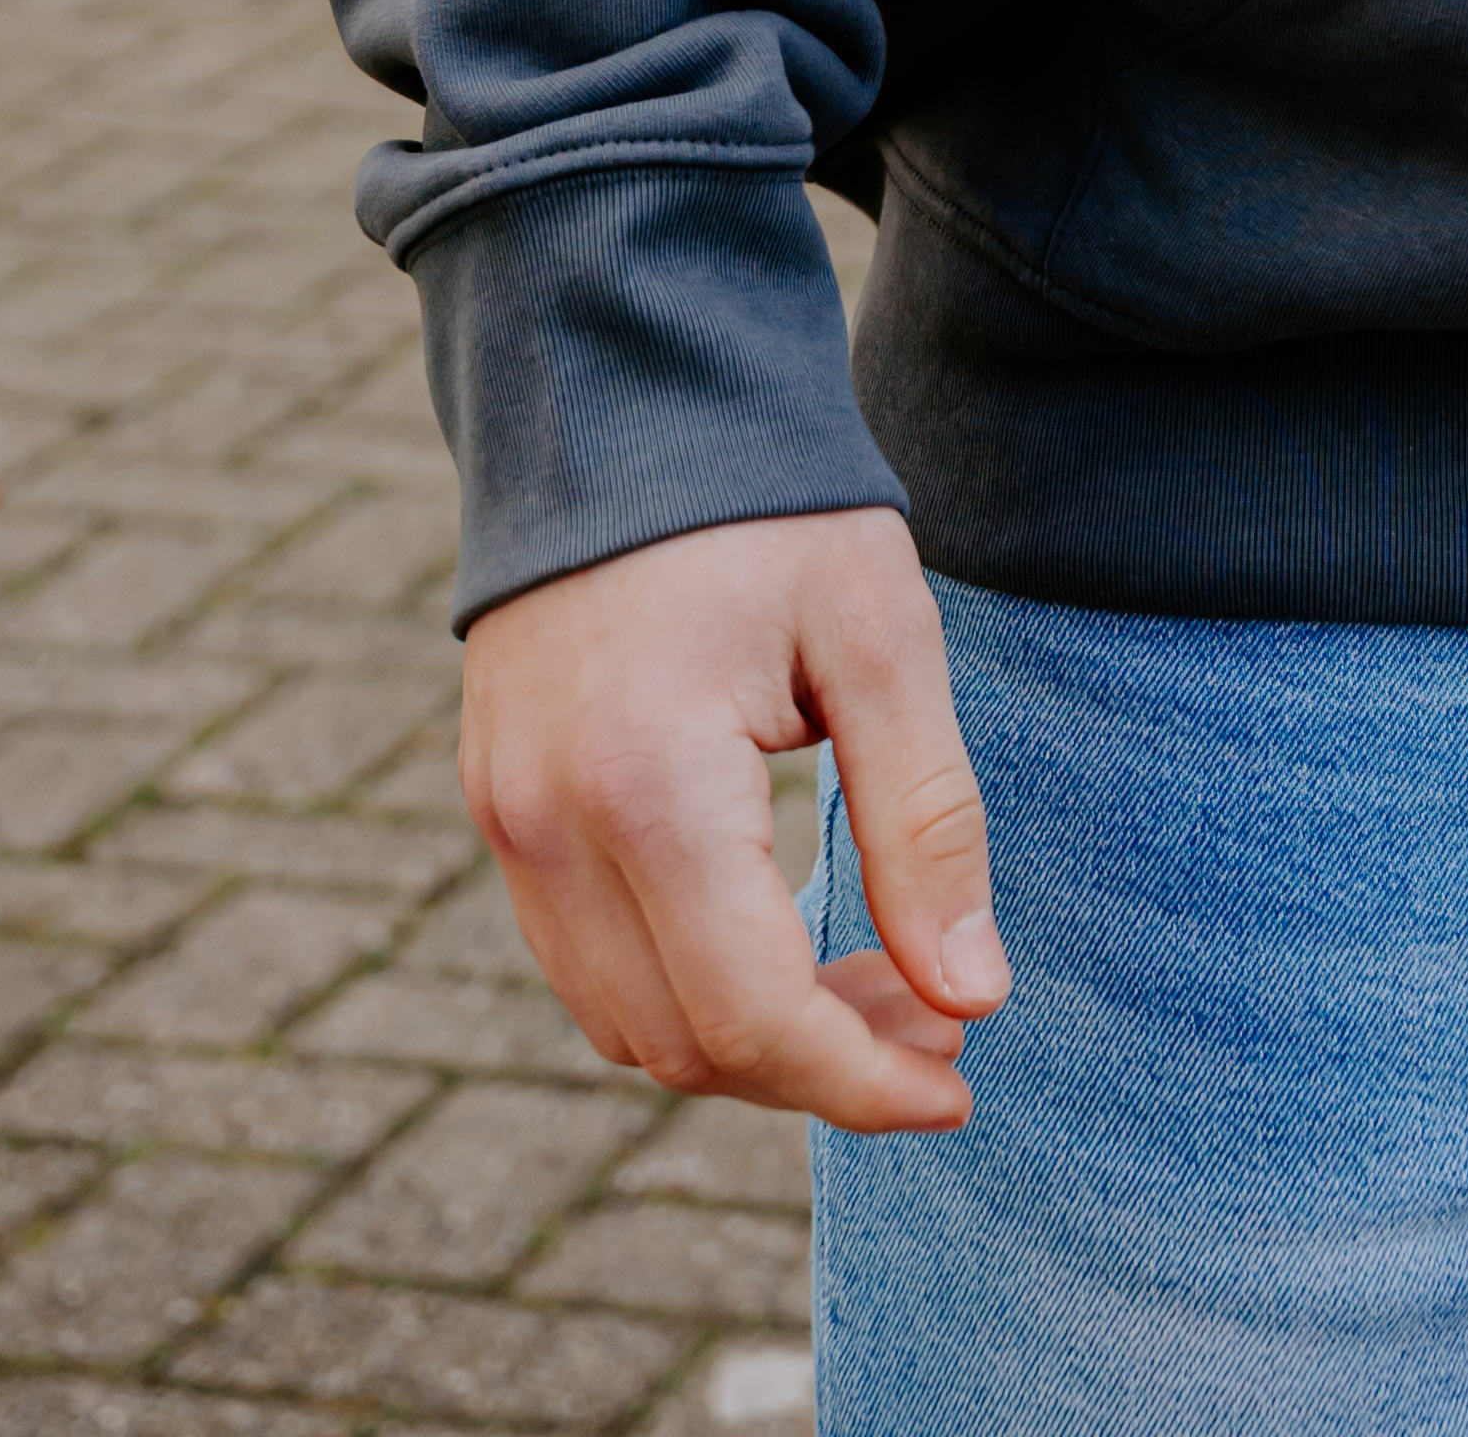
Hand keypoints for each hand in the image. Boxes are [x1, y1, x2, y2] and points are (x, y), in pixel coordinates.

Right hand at [456, 505, 1002, 1128]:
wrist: (622, 384)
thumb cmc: (769, 502)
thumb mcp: (880, 637)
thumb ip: (925, 823)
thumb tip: (971, 997)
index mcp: (651, 784)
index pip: (753, 1015)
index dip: (863, 1079)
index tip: (958, 1082)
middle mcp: (550, 826)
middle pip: (686, 1044)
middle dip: (821, 1065)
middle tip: (938, 1017)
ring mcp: (506, 821)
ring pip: (625, 1023)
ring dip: (750, 1037)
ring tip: (872, 980)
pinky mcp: (496, 805)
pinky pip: (583, 961)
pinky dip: (681, 985)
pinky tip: (777, 932)